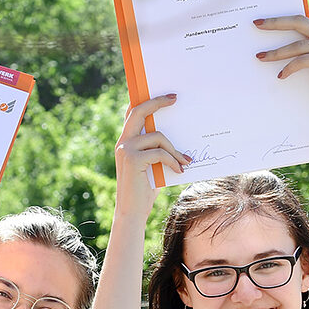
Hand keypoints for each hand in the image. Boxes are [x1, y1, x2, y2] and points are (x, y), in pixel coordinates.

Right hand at [114, 94, 185, 215]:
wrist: (133, 212)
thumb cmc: (145, 190)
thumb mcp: (154, 164)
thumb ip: (158, 149)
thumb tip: (178, 135)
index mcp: (125, 141)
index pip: (133, 113)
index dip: (148, 101)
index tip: (167, 96)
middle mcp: (122, 142)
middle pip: (139, 112)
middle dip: (157, 102)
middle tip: (175, 98)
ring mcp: (126, 149)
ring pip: (157, 136)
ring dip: (175, 150)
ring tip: (186, 162)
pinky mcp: (133, 159)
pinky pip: (160, 152)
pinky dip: (173, 161)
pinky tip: (179, 170)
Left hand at [253, 0, 308, 112]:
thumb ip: (306, 46)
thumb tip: (281, 40)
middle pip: (299, 20)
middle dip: (275, 22)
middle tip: (257, 24)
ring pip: (296, 44)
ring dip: (275, 52)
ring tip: (259, 57)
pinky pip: (301, 61)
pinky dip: (288, 68)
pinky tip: (280, 76)